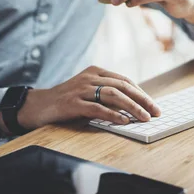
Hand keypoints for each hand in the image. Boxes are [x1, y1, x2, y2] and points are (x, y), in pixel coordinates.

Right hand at [12, 66, 160, 130]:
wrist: (38, 105)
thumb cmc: (66, 101)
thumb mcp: (87, 91)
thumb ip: (105, 94)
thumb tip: (133, 106)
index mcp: (95, 72)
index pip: (124, 80)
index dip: (141, 93)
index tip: (153, 105)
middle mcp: (89, 78)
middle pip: (123, 86)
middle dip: (142, 100)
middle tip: (156, 112)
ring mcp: (80, 89)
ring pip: (113, 95)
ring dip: (132, 107)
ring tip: (144, 118)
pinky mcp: (73, 104)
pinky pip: (97, 108)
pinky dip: (113, 115)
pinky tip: (124, 121)